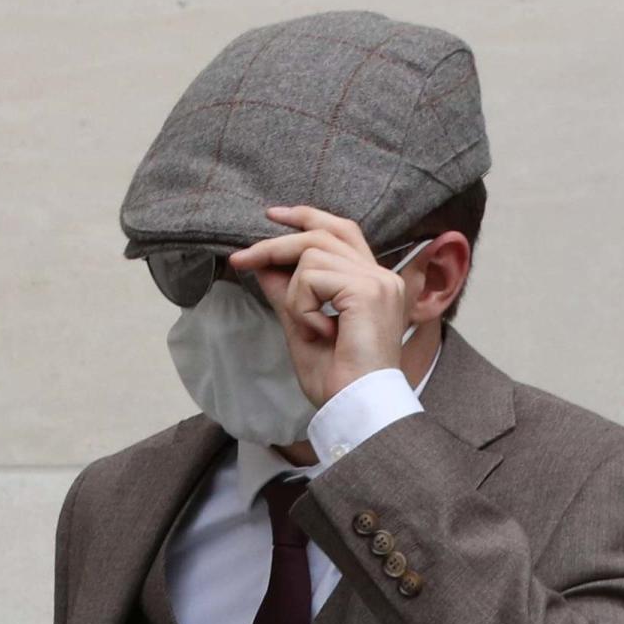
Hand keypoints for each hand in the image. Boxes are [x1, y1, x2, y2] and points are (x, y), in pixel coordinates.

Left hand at [227, 205, 412, 407]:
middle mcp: (382, 277)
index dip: (307, 217)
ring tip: (307, 328)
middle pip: (322, 234)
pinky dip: (302, 306)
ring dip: (294, 294)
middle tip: (241, 260)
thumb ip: (287, 293)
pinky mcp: (367, 290)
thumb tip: (263, 264)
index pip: (342, 231)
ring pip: (311, 255)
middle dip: (276, 245)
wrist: (356, 407)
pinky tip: (319, 332)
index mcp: (374, 284)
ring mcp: (377, 281)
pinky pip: (312, 278)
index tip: (272, 216)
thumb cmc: (337, 380)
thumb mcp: (301, 327)